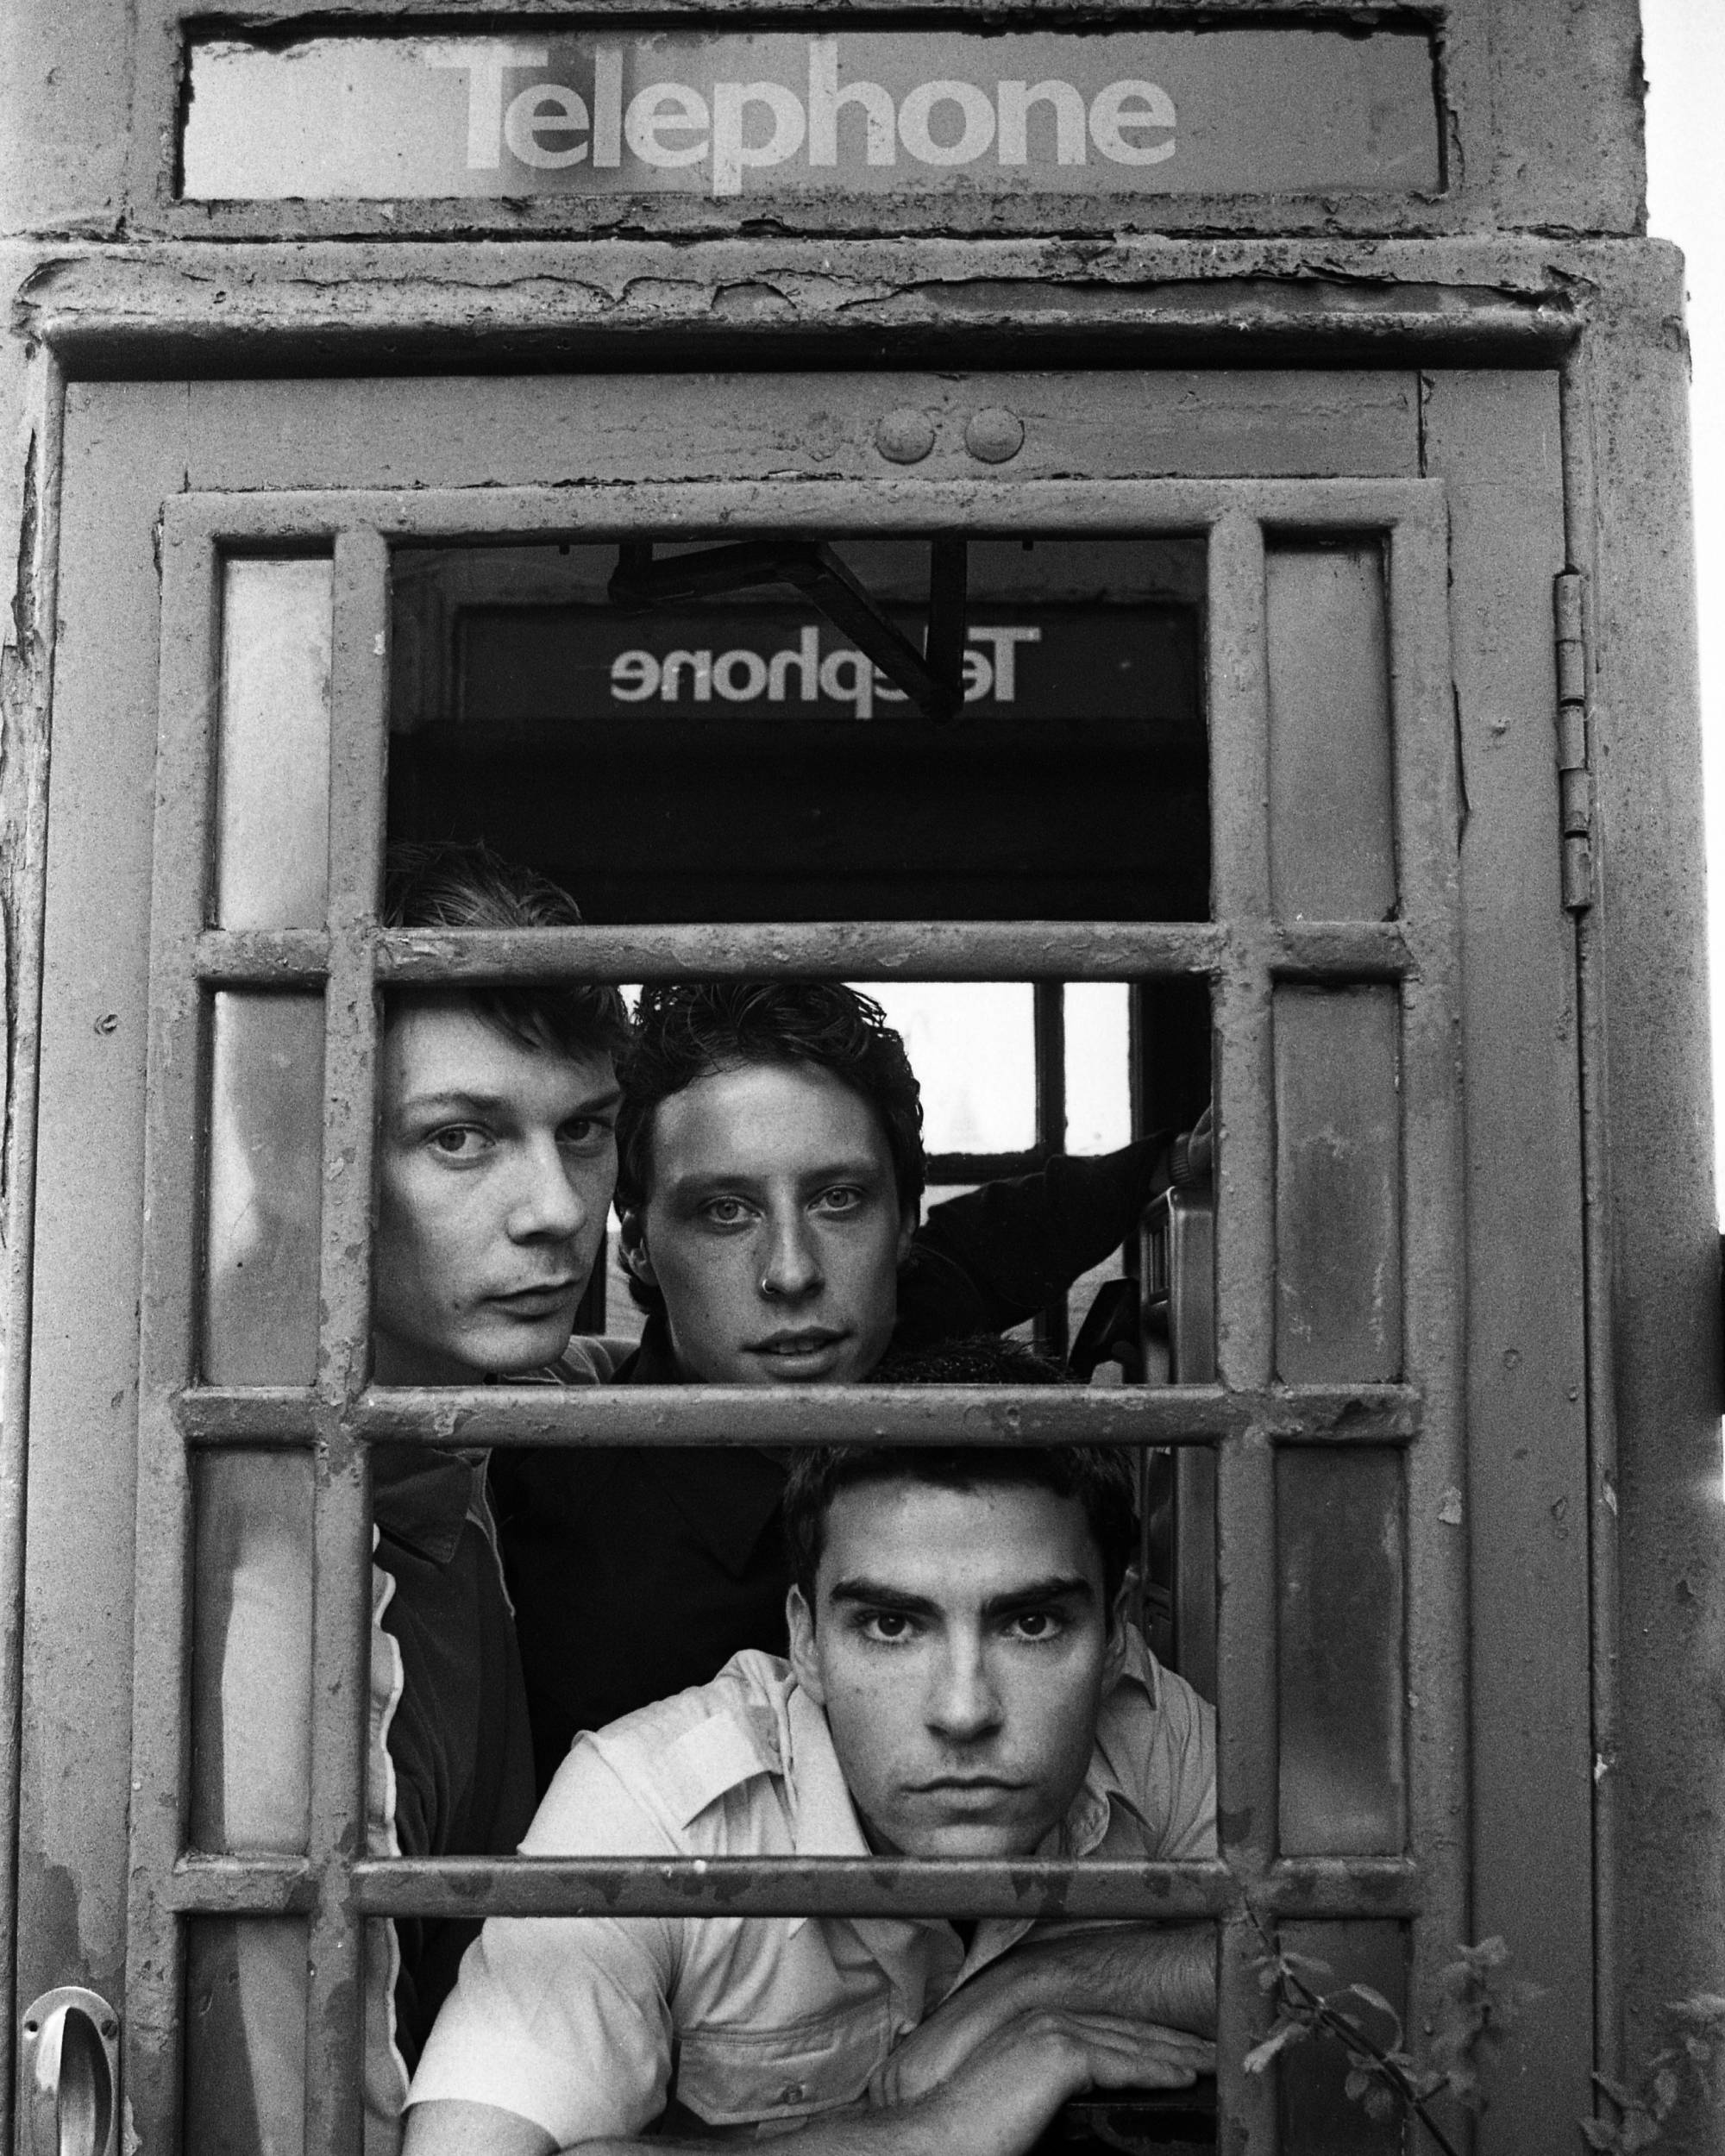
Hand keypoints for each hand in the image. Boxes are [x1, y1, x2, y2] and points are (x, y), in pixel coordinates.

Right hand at [882, 2007, 1213, 2155]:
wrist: (939, 2138)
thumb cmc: (975, 2132)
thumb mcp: (1020, 2101)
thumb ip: (1050, 2090)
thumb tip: (1087, 2105)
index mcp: (1036, 2027)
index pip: (1109, 2028)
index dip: (1151, 2037)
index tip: (1184, 2049)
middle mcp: (1046, 2017)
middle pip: (1128, 2029)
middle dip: (1174, 2039)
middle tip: (1213, 2049)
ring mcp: (1053, 2029)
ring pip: (1132, 2041)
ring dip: (1177, 2051)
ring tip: (1212, 2061)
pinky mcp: (1060, 2052)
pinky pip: (1123, 2063)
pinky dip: (1158, 2069)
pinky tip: (1186, 2077)